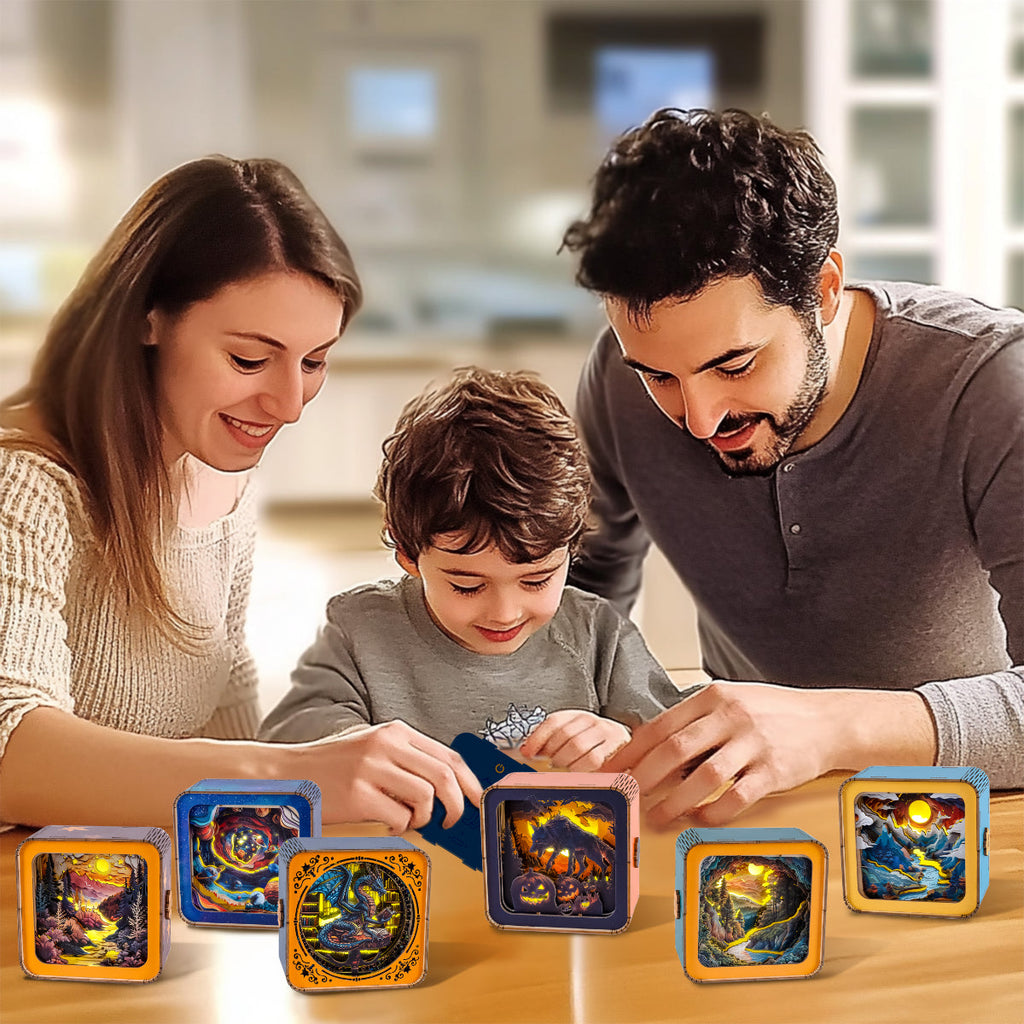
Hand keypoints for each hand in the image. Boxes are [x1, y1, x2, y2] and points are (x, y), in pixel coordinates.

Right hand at [299, 720, 481, 832]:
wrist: (287, 773)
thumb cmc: (331, 765)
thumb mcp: (372, 748)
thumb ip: (405, 759)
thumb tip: (447, 785)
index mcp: (394, 731)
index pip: (448, 754)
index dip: (469, 781)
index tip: (477, 798)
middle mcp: (386, 745)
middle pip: (444, 775)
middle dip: (457, 804)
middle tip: (451, 820)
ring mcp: (372, 769)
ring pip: (426, 797)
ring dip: (424, 818)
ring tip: (409, 820)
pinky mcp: (359, 795)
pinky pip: (400, 816)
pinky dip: (402, 826)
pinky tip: (389, 824)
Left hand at [519, 710, 630, 770]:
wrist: (623, 744)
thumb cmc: (593, 744)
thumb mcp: (571, 737)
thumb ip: (550, 742)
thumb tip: (527, 752)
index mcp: (575, 715)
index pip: (553, 722)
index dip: (537, 737)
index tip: (527, 752)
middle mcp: (590, 719)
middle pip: (564, 734)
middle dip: (552, 753)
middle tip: (548, 764)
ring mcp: (604, 730)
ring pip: (577, 745)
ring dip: (565, 761)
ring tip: (564, 768)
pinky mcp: (615, 746)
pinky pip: (592, 759)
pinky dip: (580, 768)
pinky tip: (577, 771)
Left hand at [603, 682, 935, 828]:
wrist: (827, 721)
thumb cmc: (771, 713)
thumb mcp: (730, 701)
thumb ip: (695, 719)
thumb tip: (648, 743)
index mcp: (713, 697)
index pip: (662, 725)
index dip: (632, 750)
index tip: (612, 769)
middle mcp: (731, 717)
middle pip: (675, 750)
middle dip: (644, 777)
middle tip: (626, 796)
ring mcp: (754, 744)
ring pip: (703, 777)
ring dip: (674, 801)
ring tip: (656, 817)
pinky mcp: (774, 771)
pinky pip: (736, 797)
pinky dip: (713, 812)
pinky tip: (698, 820)